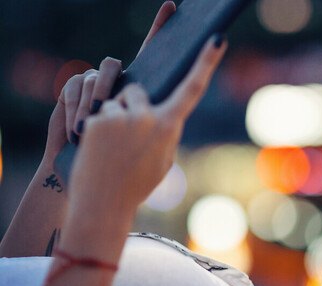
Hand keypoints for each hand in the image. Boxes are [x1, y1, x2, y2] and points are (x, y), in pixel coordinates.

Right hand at [42, 1, 176, 166]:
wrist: (83, 183)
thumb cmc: (120, 171)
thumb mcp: (152, 151)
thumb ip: (161, 129)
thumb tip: (156, 113)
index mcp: (146, 101)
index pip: (158, 65)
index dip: (162, 34)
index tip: (172, 7)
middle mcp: (123, 88)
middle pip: (133, 84)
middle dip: (125, 109)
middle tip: (115, 135)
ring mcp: (97, 87)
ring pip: (104, 81)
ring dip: (97, 111)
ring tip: (89, 135)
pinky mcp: (73, 89)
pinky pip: (78, 89)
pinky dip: (77, 113)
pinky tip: (77, 133)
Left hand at [68, 36, 226, 219]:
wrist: (105, 203)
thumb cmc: (137, 184)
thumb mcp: (163, 160)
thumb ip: (166, 130)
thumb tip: (162, 111)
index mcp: (169, 127)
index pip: (192, 89)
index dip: (205, 63)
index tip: (216, 40)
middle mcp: (147, 117)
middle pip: (139, 92)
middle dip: (133, 106)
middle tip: (129, 137)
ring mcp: (121, 118)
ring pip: (117, 102)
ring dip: (115, 117)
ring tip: (114, 148)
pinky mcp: (98, 121)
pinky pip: (100, 112)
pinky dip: (99, 127)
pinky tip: (100, 149)